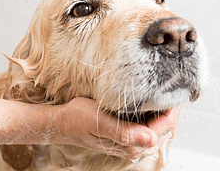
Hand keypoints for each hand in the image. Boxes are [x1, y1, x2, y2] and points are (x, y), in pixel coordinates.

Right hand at [53, 97, 178, 159]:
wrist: (62, 122)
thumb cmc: (78, 119)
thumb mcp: (99, 121)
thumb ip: (125, 132)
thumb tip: (151, 139)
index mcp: (129, 144)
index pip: (163, 128)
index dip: (171, 111)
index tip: (175, 93)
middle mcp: (132, 147)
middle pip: (163, 130)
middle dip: (169, 112)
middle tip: (171, 90)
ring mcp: (129, 143)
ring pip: (155, 129)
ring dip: (161, 114)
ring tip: (162, 95)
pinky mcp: (124, 137)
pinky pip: (146, 127)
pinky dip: (151, 116)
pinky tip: (148, 104)